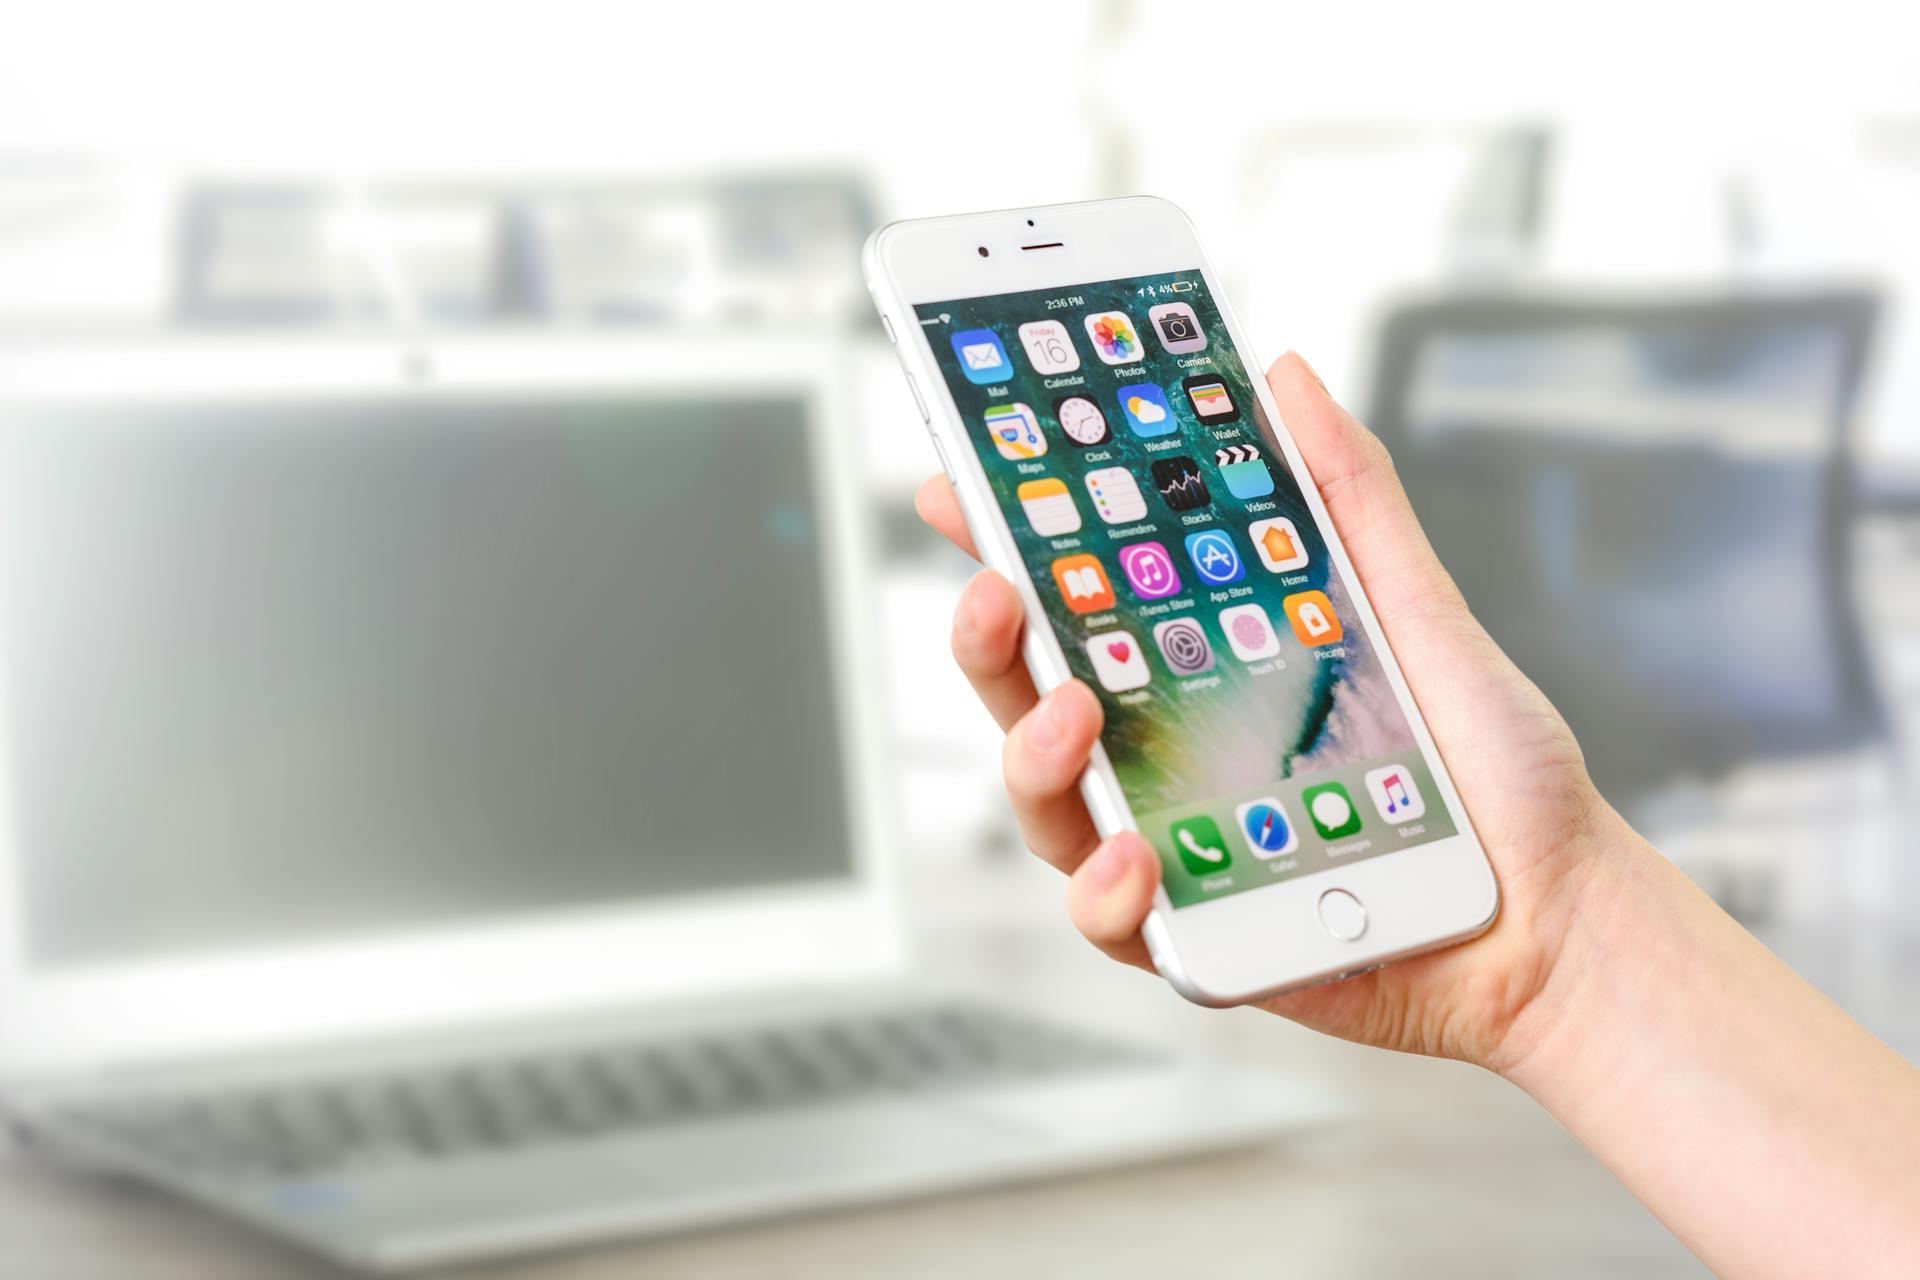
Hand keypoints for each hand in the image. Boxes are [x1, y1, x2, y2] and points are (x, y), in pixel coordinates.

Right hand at [916, 352, 1638, 1070]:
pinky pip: (1113, 919)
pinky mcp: (1194, 934)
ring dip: (1032, 759)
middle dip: (990, 641)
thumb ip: (1346, 498)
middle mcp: (1167, 756)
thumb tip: (1286, 377)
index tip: (960, 487)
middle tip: (995, 594)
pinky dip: (1106, 890)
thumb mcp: (1415, 609)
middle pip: (1031, 695)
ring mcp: (1171, 844)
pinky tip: (1135, 859)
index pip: (1075, 601)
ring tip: (1069, 719)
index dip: (1007, 544)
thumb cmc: (1487, 768)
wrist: (1556, 910)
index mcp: (1198, 671)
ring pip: (1046, 807)